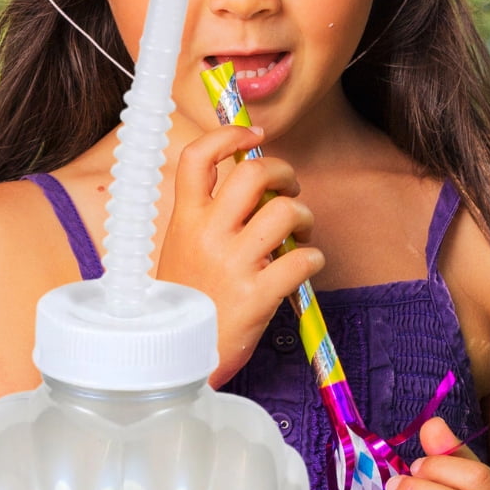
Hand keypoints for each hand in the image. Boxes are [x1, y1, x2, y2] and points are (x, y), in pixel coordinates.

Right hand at [154, 124, 322, 382]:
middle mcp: (207, 233)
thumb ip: (208, 216)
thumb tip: (253, 185)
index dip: (229, 134)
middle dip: (283, 172)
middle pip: (253, 173)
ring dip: (303, 216)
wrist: (175, 355)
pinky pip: (303, 259)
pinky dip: (313, 258)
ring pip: (285, 212)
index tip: (253, 134)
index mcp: (184, 218)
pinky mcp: (257, 294)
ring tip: (299, 232)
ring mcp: (232, 263)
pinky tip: (305, 265)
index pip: (198, 156)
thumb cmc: (186, 299)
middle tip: (289, 187)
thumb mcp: (181, 247)